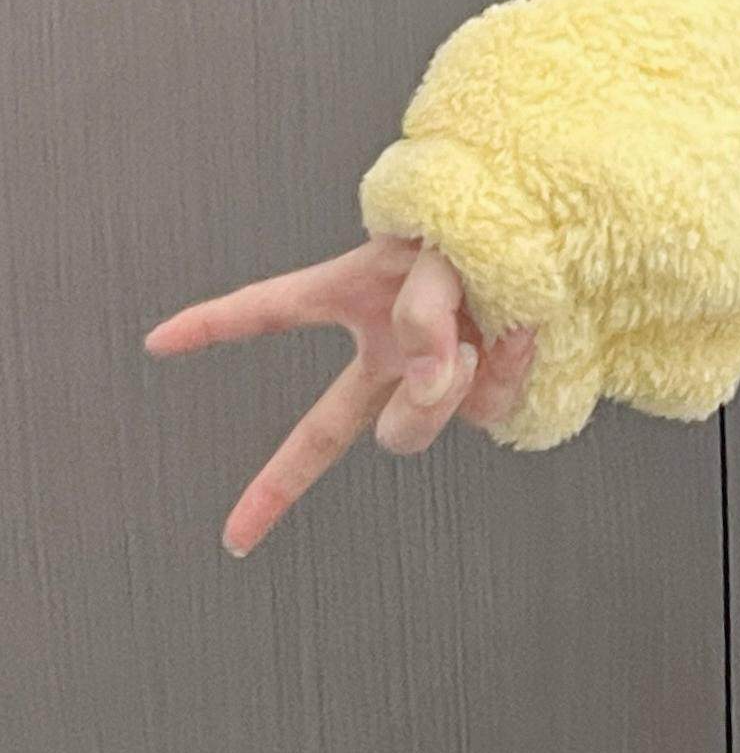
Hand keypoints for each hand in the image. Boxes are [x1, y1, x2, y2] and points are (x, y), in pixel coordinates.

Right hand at [146, 235, 537, 554]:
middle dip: (276, 482)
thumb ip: (421, 311)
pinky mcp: (485, 387)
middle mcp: (388, 346)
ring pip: (409, 428)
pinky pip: (483, 410)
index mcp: (357, 296)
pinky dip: (503, 375)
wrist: (569, 228)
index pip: (271, 311)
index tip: (158, 342)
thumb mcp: (442, 252)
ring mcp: (434, 371)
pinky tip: (520, 336)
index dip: (212, 324)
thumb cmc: (496, 228)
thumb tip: (428, 378)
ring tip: (469, 340)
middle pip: (323, 430)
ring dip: (437, 389)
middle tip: (247, 524)